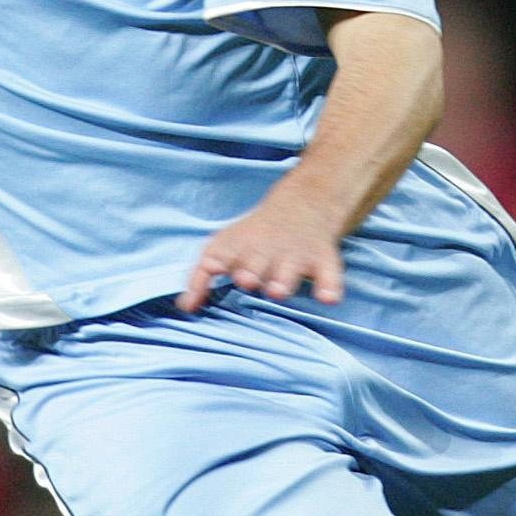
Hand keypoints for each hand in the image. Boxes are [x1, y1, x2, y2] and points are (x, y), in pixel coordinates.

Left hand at [175, 185, 345, 312]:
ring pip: (289, 269)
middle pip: (257, 263)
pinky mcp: (323, 261)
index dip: (220, 264)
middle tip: (247, 279)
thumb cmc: (252, 238)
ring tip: (278, 290)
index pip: (226, 256)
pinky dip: (329, 285)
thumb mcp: (222, 248)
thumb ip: (200, 278)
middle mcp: (267, 251)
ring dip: (283, 279)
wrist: (301, 207)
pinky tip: (327, 298)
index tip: (217, 269)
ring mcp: (295, 256)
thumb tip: (185, 308)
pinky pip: (329, 274)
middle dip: (252, 271)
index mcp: (239, 248)